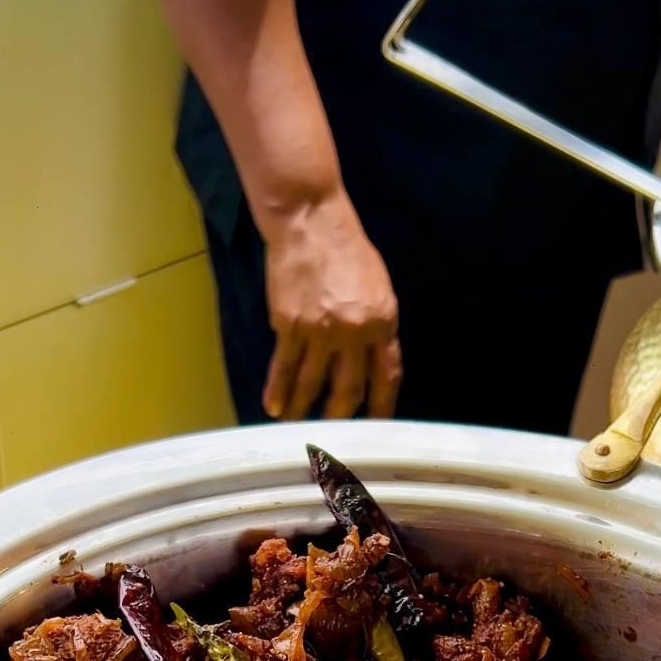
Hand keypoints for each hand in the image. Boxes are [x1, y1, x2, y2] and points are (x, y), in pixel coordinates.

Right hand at [263, 191, 401, 419]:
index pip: (387, 376)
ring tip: (298, 431)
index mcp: (383, 322)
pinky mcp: (290, 325)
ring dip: (304, 411)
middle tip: (334, 438)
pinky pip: (284, 367)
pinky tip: (274, 408)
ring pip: (312, 384)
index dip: (382, 407)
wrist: (311, 222)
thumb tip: (371, 365)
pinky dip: (278, 390)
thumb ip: (378, 328)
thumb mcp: (378, 288)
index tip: (377, 429)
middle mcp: (354, 332)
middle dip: (340, 417)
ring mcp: (320, 331)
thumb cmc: (347, 251)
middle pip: (349, 390)